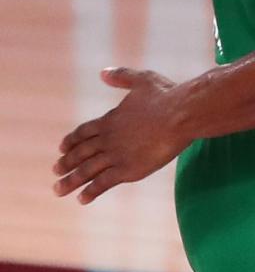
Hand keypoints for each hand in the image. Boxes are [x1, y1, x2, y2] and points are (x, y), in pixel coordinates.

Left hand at [53, 68, 190, 203]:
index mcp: (110, 119)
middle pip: (80, 153)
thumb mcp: (142, 80)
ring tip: (58, 190)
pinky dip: (91, 191)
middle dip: (66, 163)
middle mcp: (108, 139)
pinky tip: (82, 198)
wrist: (181, 114)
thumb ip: (121, 77)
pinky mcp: (128, 169)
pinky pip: (103, 183)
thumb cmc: (166, 96)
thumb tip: (103, 73)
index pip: (83, 133)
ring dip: (70, 181)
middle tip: (56, 171)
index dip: (71, 141)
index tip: (62, 149)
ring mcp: (116, 155)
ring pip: (86, 171)